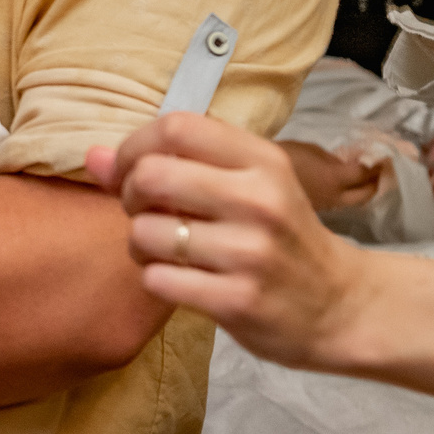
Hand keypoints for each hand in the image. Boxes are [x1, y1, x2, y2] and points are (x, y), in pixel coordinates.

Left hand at [85, 114, 374, 371]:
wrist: (340, 306)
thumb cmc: (282, 237)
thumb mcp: (247, 186)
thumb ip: (175, 165)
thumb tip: (92, 157)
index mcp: (262, 160)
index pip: (177, 127)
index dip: (135, 146)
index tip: (130, 170)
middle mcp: (258, 199)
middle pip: (153, 176)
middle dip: (130, 195)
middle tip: (144, 211)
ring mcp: (249, 252)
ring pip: (147, 232)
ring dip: (140, 243)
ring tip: (164, 250)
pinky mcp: (237, 300)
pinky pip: (158, 280)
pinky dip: (155, 278)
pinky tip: (178, 279)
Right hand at [280, 141, 385, 212]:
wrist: (257, 178)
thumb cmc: (282, 156)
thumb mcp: (310, 149)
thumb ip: (333, 159)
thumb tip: (348, 165)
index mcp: (334, 179)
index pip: (366, 174)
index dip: (378, 164)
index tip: (385, 157)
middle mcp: (335, 198)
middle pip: (366, 194)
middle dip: (376, 182)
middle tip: (379, 170)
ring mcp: (326, 206)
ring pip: (354, 202)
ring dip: (362, 190)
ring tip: (364, 178)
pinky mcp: (317, 210)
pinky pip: (340, 203)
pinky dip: (347, 194)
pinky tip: (342, 185)